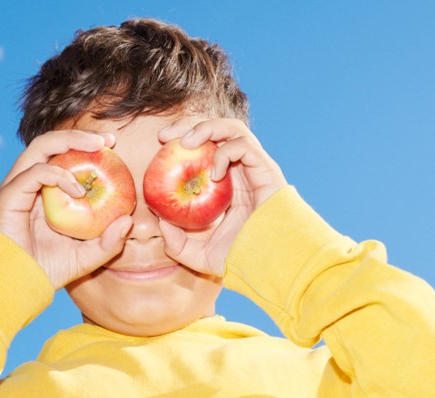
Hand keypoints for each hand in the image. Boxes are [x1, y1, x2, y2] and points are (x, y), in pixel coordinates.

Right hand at [0, 130, 132, 289]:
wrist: (16, 287)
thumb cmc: (47, 271)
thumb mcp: (87, 257)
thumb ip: (109, 242)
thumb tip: (129, 221)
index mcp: (45, 192)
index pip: (63, 156)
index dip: (87, 145)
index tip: (113, 146)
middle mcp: (29, 184)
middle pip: (52, 144)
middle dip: (80, 135)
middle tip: (107, 140)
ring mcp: (18, 187)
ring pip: (41, 147)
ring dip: (70, 141)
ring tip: (97, 146)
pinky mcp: (9, 196)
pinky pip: (35, 173)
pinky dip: (58, 174)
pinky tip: (78, 189)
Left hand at [156, 118, 286, 275]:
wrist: (273, 261)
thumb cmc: (243, 258)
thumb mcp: (201, 256)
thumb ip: (178, 244)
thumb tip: (161, 223)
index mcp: (227, 183)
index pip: (204, 149)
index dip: (182, 141)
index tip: (160, 146)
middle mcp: (241, 170)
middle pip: (215, 132)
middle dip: (189, 126)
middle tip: (165, 137)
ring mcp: (254, 167)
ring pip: (232, 128)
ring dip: (206, 128)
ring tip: (187, 143)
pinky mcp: (266, 168)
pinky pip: (243, 145)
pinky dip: (225, 153)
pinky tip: (214, 174)